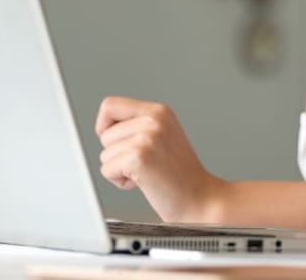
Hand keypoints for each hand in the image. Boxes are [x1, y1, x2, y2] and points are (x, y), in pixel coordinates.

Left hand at [95, 96, 224, 222]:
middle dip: (116, 154)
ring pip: (105, 154)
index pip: (110, 106)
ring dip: (120, 169)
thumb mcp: (163, 137)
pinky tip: (144, 183)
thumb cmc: (181, 176)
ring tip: (147, 173)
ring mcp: (147, 137)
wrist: (201, 199)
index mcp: (159, 112)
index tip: (116, 142)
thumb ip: (138, 126)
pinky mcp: (139, 158)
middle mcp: (154, 120)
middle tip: (144, 164)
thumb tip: (103, 128)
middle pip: (104, 134)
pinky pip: (107, 170)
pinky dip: (120, 182)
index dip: (104, 125)